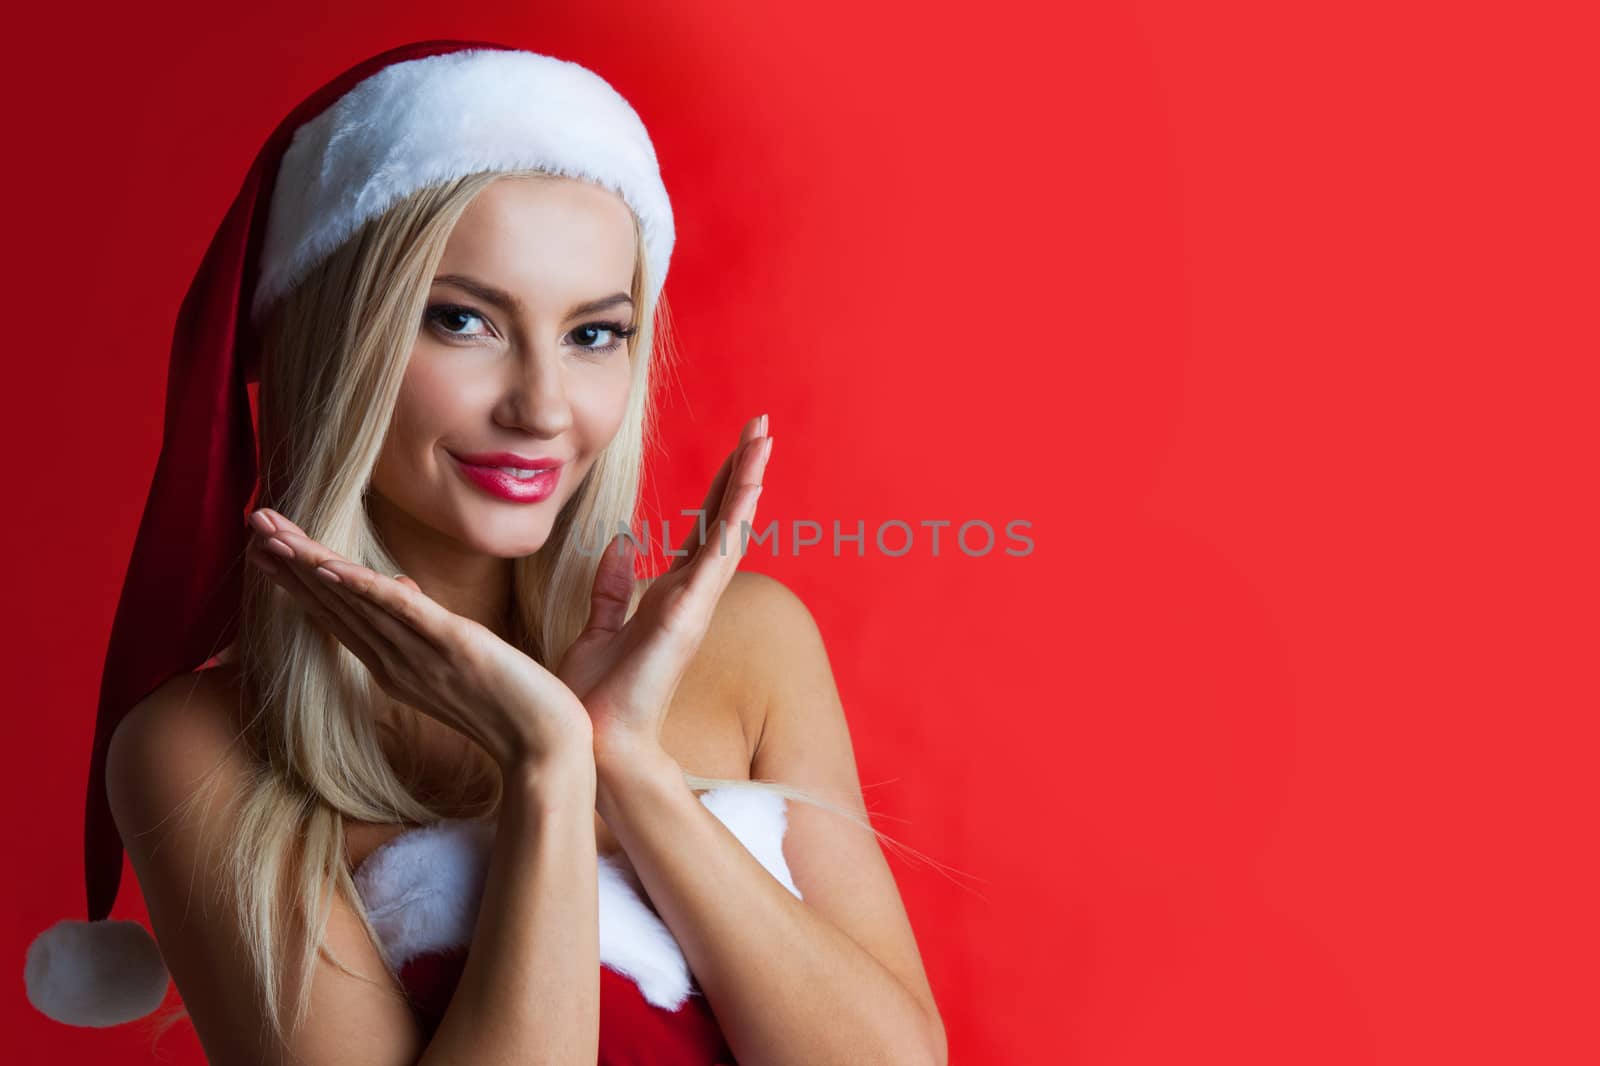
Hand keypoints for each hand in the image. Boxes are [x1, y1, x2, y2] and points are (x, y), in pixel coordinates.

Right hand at [243, 510, 591, 772]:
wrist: (546, 752)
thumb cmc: (514, 712)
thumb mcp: (458, 664)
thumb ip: (423, 632)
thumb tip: (401, 589)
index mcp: (396, 666)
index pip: (338, 615)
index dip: (301, 579)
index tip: (268, 548)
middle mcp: (398, 662)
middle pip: (334, 604)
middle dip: (291, 563)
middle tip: (253, 524)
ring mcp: (422, 657)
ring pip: (355, 604)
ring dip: (311, 566)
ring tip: (272, 535)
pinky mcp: (456, 648)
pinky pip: (403, 615)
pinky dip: (366, 591)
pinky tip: (332, 568)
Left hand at [557, 414, 772, 760]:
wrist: (594, 742)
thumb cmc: (595, 698)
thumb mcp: (595, 630)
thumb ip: (611, 588)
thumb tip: (622, 543)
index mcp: (671, 596)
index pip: (701, 530)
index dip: (718, 489)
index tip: (736, 450)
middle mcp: (691, 594)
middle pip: (723, 519)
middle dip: (742, 470)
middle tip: (762, 426)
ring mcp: (695, 601)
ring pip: (730, 528)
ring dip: (747, 480)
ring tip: (763, 437)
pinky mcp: (689, 611)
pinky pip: (717, 553)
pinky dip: (734, 515)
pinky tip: (748, 481)